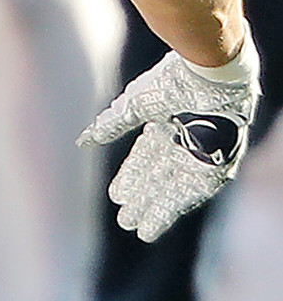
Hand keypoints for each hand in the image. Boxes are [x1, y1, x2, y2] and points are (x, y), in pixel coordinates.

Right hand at [81, 37, 260, 240]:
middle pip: (159, 176)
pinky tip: (155, 223)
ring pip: (173, 187)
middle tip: (124, 220)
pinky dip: (173, 208)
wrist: (211, 73)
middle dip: (142, 197)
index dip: (130, 177)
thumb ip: (110, 126)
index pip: (145, 157)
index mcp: (166, 123)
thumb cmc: (172, 82)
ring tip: (136, 227)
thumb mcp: (133, 106)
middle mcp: (184, 140)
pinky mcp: (217, 163)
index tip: (116, 196)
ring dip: (154, 207)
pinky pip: (193, 192)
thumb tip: (82, 141)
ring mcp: (201, 152)